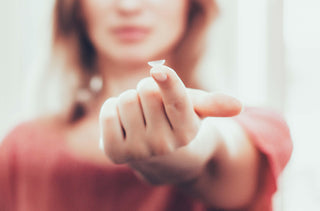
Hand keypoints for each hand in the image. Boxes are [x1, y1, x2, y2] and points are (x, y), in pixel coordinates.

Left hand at [99, 65, 241, 164]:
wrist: (157, 156)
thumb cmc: (175, 123)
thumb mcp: (195, 111)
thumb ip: (213, 104)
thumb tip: (237, 107)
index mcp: (187, 130)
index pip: (177, 102)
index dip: (168, 83)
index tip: (159, 70)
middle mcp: (164, 144)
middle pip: (146, 90)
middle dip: (147, 89)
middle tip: (152, 105)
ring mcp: (139, 151)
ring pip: (126, 99)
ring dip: (130, 100)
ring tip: (139, 116)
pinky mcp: (114, 153)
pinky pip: (108, 112)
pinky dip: (112, 109)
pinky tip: (123, 122)